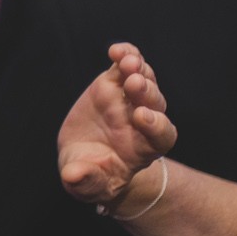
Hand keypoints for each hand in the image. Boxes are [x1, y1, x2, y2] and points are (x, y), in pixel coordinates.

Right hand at [58, 42, 176, 206]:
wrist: (84, 158)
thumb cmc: (92, 176)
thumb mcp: (89, 185)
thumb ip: (86, 181)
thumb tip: (73, 175)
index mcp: (145, 147)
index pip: (162, 135)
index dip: (156, 125)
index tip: (141, 118)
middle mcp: (144, 121)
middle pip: (155, 104)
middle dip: (146, 93)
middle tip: (134, 83)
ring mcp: (130, 100)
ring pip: (144, 81)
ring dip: (139, 70)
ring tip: (127, 61)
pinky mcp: (113, 84)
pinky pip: (124, 67)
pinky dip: (125, 56)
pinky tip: (116, 50)